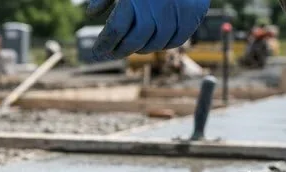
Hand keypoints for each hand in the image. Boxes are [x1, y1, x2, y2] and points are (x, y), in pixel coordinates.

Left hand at [80, 0, 208, 61]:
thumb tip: (91, 13)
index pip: (116, 28)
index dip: (105, 44)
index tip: (97, 52)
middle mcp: (157, 0)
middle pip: (137, 38)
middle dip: (123, 50)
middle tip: (114, 54)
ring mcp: (178, 6)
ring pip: (158, 42)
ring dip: (144, 49)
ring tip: (135, 48)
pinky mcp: (194, 10)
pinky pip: (179, 38)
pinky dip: (167, 45)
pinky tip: (156, 43)